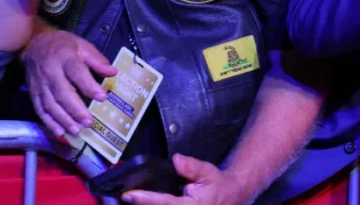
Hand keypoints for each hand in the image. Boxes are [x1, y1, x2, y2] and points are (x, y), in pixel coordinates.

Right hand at [23, 29, 117, 137]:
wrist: (33, 44)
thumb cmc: (63, 45)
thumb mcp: (82, 45)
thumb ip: (97, 60)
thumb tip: (113, 73)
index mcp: (65, 57)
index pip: (77, 72)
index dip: (89, 85)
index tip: (102, 97)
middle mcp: (51, 72)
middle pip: (63, 93)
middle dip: (76, 110)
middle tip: (89, 122)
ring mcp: (40, 85)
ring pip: (51, 104)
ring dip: (64, 119)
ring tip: (77, 130)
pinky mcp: (33, 93)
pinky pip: (40, 110)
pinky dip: (49, 122)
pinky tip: (60, 132)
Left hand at [122, 154, 243, 204]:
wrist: (232, 197)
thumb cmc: (219, 186)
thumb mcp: (208, 172)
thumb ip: (192, 167)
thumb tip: (176, 159)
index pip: (164, 203)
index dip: (145, 199)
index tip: (129, 195)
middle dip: (142, 204)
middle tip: (127, 197)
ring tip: (133, 199)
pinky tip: (144, 201)